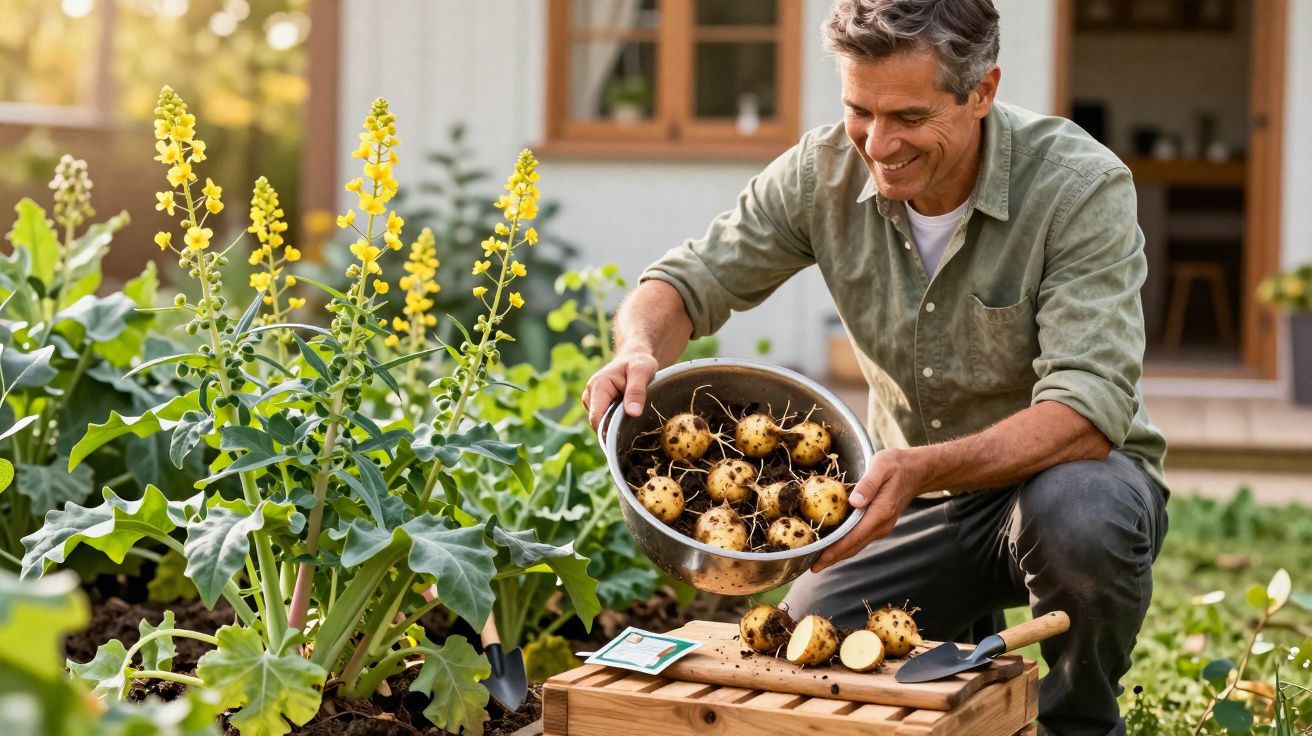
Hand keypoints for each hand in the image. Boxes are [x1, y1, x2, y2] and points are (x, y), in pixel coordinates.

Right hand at [582, 351, 659, 430]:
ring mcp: (591, 399)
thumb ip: (636, 392)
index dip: (608, 431)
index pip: (596, 418)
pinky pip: (603, 419)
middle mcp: (590, 393)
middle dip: (613, 427)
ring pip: (600, 422)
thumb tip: (633, 413)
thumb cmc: (638, 362)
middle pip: (597, 422)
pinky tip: (626, 412)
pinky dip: (614, 420)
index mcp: (598, 386)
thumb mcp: (642, 372)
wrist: (634, 356)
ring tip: (630, 412)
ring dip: (614, 423)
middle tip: (633, 421)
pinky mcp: (596, 404)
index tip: (625, 435)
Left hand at [811, 448, 926, 572]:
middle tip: (812, 567)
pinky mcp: (879, 523)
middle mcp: (881, 524)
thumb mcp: (882, 466)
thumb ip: (868, 483)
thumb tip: (854, 501)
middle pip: (854, 547)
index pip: (854, 537)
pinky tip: (834, 546)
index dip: (835, 551)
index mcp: (880, 512)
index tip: (819, 561)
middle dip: (833, 558)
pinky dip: (846, 545)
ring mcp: (881, 526)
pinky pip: (860, 538)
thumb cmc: (897, 465)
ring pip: (857, 545)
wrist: (918, 471)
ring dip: (838, 554)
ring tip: (819, 561)